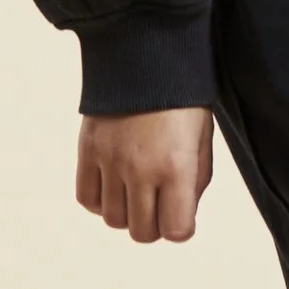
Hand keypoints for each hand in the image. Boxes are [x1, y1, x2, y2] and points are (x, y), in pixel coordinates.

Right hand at [76, 106, 214, 242]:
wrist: (146, 55)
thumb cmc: (182, 101)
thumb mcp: (201, 141)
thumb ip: (193, 184)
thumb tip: (177, 220)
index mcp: (177, 167)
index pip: (177, 231)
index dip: (181, 227)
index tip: (181, 212)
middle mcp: (141, 169)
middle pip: (142, 233)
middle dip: (154, 225)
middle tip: (159, 204)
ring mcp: (111, 161)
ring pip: (113, 220)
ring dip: (127, 213)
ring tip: (137, 190)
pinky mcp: (88, 150)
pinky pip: (87, 198)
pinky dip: (101, 200)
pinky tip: (114, 185)